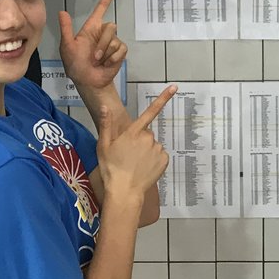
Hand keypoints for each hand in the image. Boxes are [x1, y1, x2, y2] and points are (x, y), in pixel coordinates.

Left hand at [59, 0, 125, 93]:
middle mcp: (102, 32)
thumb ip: (66, 30)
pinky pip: (121, 49)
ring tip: (98, 62)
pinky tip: (106, 64)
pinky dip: (112, 59)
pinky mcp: (120, 52)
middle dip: (102, 43)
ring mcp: (112, 42)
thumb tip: (62, 12)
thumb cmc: (75, 65)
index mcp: (91, 28)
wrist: (88, 82)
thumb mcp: (67, 47)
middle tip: (93, 57)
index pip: (102, 6)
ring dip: (105, 53)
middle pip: (110, 26)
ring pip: (114, 39)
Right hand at [97, 85, 176, 202]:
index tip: (174, 87)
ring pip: (153, 145)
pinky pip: (159, 155)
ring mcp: (157, 149)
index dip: (163, 98)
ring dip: (146, 151)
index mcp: (134, 132)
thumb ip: (106, 125)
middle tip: (128, 154)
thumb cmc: (111, 168)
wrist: (124, 191)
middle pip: (146, 133)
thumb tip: (106, 107)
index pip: (150, 111)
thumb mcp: (103, 146)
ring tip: (135, 164)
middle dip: (139, 140)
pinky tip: (144, 168)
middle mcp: (148, 138)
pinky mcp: (164, 160)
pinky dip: (154, 160)